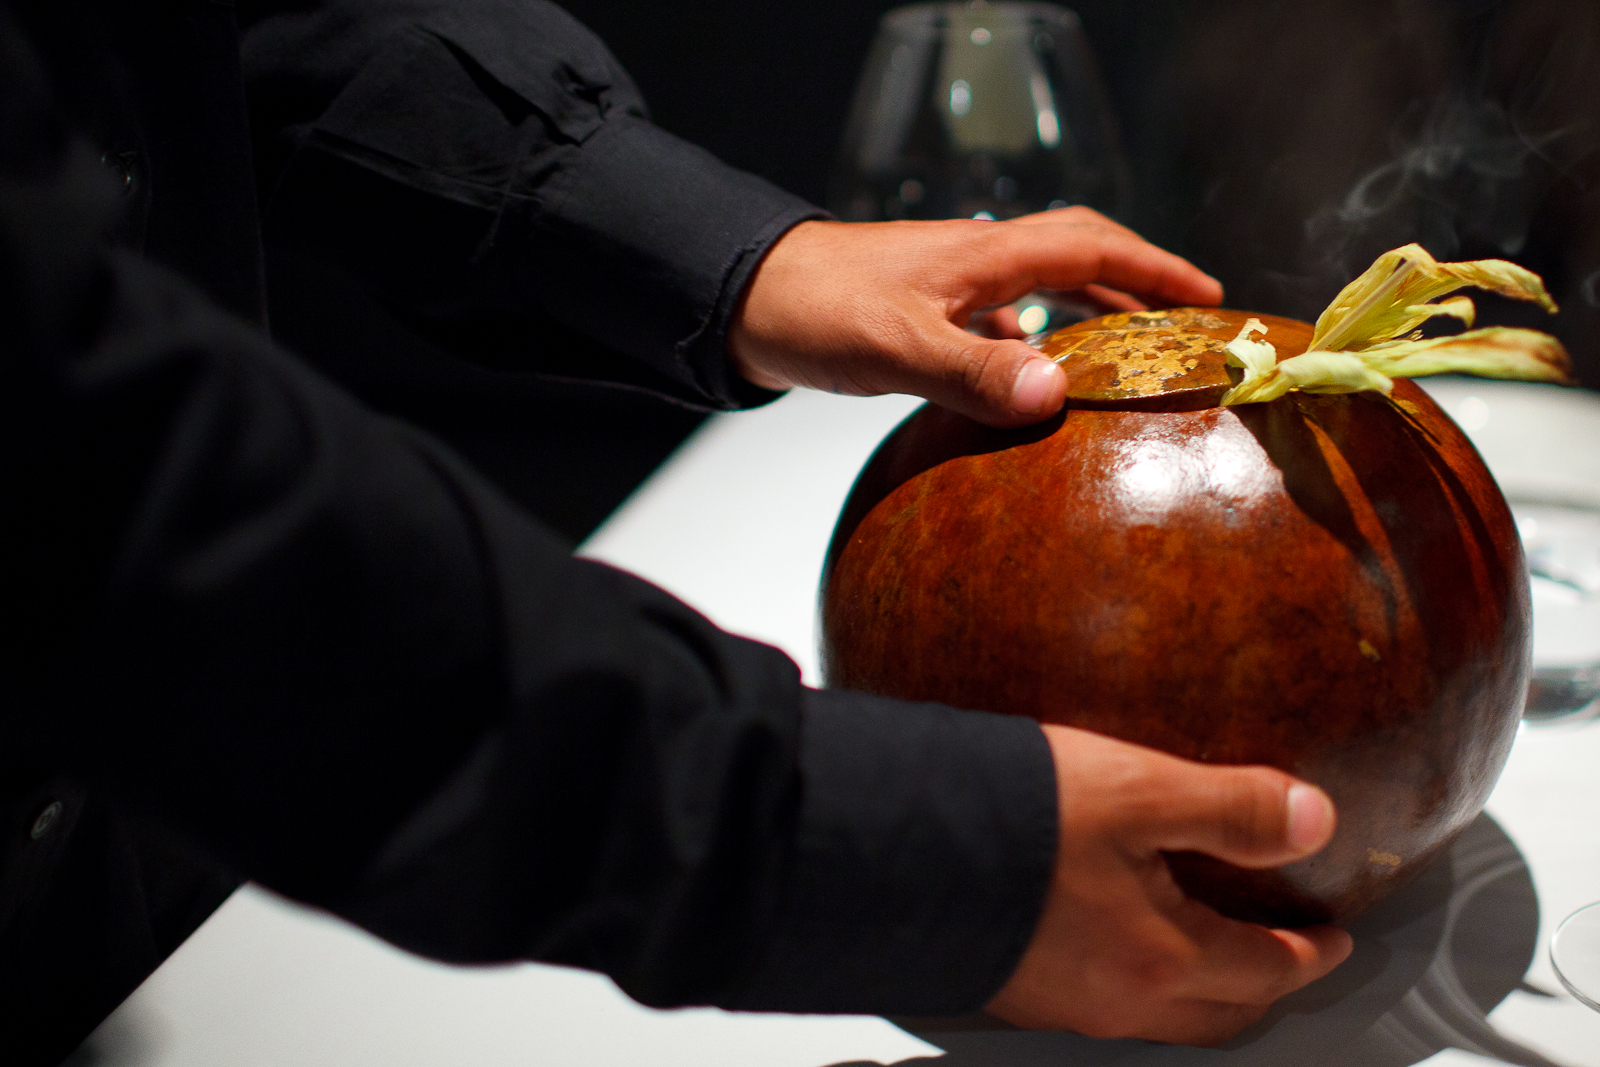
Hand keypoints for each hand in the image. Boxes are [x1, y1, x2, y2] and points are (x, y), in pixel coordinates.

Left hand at [728, 208, 1222, 427]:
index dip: (1155, 265)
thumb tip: (1058, 396)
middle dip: (1134, 284)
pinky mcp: (917, 316)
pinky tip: (1023, 387)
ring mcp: (946, 289)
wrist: (739, 302)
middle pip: (1074, 257)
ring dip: (1084, 315)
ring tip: (1122, 354)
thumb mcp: (899, 347)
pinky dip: (1024, 349)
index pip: (1092, 245)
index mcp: (984, 256)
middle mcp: (974, 264)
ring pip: (1035, 293)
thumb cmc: (817, 312)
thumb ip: (974, 374)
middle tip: (1180, 321)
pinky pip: (992, 326)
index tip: (1207, 293)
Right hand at [985, 725, 1352, 1044]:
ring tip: (1208, 948)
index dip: (1312, 953)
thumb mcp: (1137, 790)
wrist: (891, 848)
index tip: (1335, 938)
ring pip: (1158, 1017)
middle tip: (1287, 957)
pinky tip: (1117, 938)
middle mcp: (1115, 997)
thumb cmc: (1011, 820)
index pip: (1266, 970)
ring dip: (1200, 991)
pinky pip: (1102, 1003)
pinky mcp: (1014, 986)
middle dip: (1263, 988)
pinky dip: (1139, 981)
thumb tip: (1313, 818)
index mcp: (1161, 957)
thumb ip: (1231, 806)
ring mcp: (1060, 1002)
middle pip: (1217, 1016)